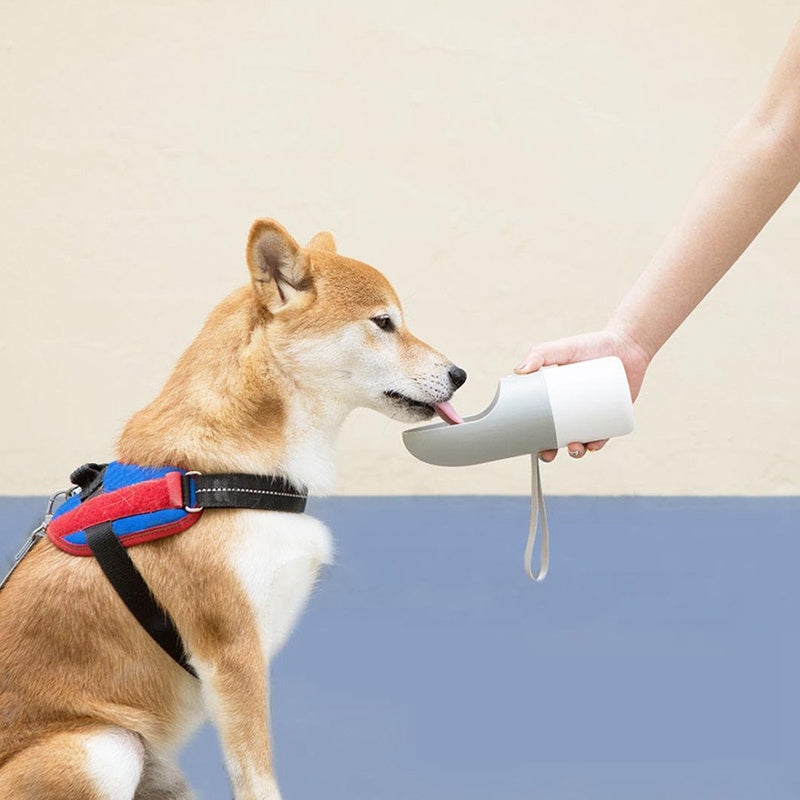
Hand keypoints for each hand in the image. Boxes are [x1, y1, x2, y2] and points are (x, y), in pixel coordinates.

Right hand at [514, 327, 649, 460]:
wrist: (626, 344)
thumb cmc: (592, 344)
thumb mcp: (563, 348)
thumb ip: (539, 354)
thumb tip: (519, 371)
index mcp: (557, 398)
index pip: (541, 422)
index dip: (534, 437)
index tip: (528, 445)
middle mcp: (574, 409)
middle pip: (559, 437)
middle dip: (552, 451)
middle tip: (549, 452)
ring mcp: (594, 414)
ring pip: (582, 440)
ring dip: (577, 451)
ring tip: (575, 447)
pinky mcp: (613, 415)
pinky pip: (604, 435)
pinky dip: (598, 444)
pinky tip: (593, 446)